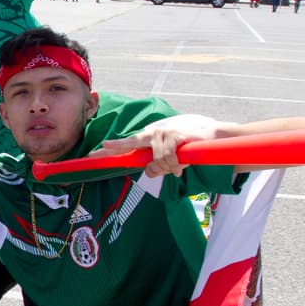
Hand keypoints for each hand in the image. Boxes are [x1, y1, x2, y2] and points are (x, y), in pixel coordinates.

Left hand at [90, 114, 224, 177]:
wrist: (210, 137)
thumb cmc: (187, 148)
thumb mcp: (169, 159)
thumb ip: (157, 165)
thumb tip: (149, 172)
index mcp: (150, 139)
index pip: (127, 144)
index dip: (111, 149)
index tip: (93, 153)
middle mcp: (152, 134)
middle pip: (130, 142)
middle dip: (115, 147)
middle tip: (101, 148)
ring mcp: (163, 133)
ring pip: (156, 161)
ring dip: (167, 168)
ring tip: (178, 166)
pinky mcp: (174, 136)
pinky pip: (169, 159)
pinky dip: (176, 165)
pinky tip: (182, 164)